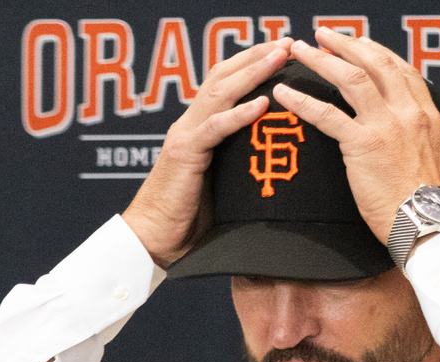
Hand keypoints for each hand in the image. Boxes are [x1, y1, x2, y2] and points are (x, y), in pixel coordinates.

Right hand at [124, 38, 291, 267]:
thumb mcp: (221, 185)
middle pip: (222, 76)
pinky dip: (239, 114)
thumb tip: (270, 162)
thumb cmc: (188, 220)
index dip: (251, 65)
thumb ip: (237, 165)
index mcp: (199, 129)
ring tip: (279, 57)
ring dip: (252, 72)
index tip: (280, 53)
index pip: (224, 85)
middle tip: (285, 42)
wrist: (154, 239)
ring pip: (219, 92)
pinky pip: (215, 128)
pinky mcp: (185, 154)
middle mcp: (190, 125)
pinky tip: (262, 103)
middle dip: (255, 56)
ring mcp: (185, 136)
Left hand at [273, 28, 439, 244]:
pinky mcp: (363, 145)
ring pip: (350, 78)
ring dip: (321, 59)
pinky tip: (283, 93)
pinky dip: (301, 101)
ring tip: (300, 50)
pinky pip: (326, 115)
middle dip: (348, 44)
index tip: (361, 45)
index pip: (404, 72)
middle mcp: (409, 114)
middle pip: (376, 64)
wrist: (432, 230)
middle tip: (325, 35)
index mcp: (431, 119)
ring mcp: (386, 126)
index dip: (379, 54)